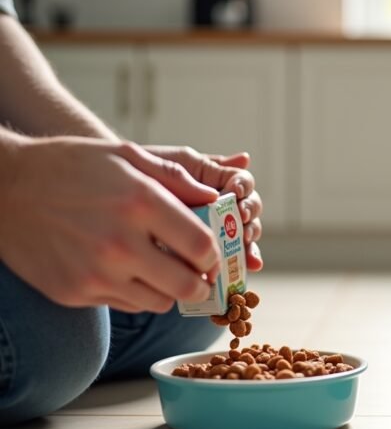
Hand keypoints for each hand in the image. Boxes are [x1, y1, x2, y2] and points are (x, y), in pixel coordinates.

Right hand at [0, 137, 221, 312]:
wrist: (4, 188)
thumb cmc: (72, 165)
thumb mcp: (127, 156)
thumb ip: (177, 178)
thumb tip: (216, 198)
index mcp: (140, 204)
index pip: (201, 246)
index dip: (215, 254)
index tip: (213, 253)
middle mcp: (120, 244)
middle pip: (187, 285)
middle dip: (202, 282)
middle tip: (200, 275)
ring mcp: (95, 274)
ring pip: (159, 302)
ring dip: (170, 290)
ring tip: (165, 271)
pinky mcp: (75, 294)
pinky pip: (125, 306)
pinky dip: (137, 294)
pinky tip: (130, 272)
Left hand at [145, 146, 262, 270]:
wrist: (104, 198)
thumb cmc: (137, 175)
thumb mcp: (168, 166)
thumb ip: (204, 167)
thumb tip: (244, 159)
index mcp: (216, 180)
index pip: (243, 183)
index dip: (243, 188)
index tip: (235, 192)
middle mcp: (220, 206)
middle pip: (248, 213)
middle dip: (248, 219)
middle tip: (239, 222)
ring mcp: (213, 231)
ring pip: (243, 238)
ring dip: (248, 245)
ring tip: (245, 252)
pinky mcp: (202, 255)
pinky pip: (226, 260)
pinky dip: (238, 265)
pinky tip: (244, 270)